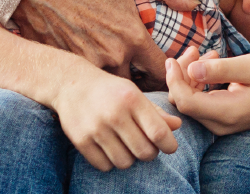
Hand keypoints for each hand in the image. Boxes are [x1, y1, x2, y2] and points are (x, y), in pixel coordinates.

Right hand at [13, 0, 199, 90]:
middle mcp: (112, 57)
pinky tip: (96, 78)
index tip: (167, 71)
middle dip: (144, 87)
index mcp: (132, 37)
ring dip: (119, 88)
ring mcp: (88, 66)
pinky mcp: (67, 68)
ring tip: (123, 82)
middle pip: (138, 88)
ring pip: (111, 89)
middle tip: (145, 81)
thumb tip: (193, 2)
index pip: (161, 71)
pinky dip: (94, 84)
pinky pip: (87, 84)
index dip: (168, 74)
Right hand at [51, 65, 183, 170]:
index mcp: (132, 100)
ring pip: (125, 162)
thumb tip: (177, 126)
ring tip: (127, 147)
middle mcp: (115, 114)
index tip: (169, 147)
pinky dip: (110, 162)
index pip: (159, 133)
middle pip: (144, 152)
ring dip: (130, 159)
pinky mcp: (81, 140)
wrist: (71, 84)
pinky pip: (104, 165)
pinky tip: (110, 149)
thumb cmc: (110, 91)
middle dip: (150, 153)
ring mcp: (96, 128)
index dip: (169, 145)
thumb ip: (156, 112)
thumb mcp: (134, 94)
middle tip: (147, 146)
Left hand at [165, 51, 249, 134]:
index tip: (173, 59)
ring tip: (210, 54)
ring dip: (191, 76)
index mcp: (227, 112)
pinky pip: (199, 102)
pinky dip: (200, 82)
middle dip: (182, 74)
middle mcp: (219, 124)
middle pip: (184, 102)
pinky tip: (212, 65)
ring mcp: (219, 125)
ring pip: (190, 102)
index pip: (185, 102)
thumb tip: (192, 69)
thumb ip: (222, 69)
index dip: (174, 81)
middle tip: (195, 50)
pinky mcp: (220, 119)